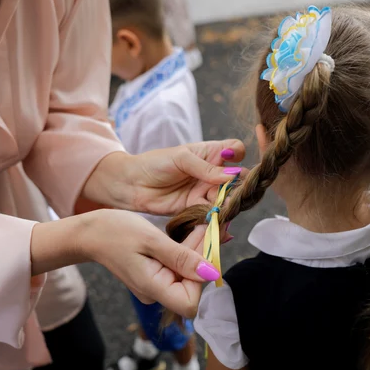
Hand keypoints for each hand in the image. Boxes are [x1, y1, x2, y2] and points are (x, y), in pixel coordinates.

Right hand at [31, 209, 221, 316]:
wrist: (88, 232)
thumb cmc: (114, 232)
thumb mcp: (151, 239)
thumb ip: (182, 258)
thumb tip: (212, 273)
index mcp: (153, 289)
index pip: (191, 303)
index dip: (201, 278)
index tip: (202, 247)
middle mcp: (155, 293)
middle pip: (191, 287)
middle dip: (201, 258)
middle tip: (205, 227)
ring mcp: (154, 286)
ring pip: (186, 276)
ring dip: (195, 253)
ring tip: (197, 226)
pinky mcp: (154, 276)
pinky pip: (177, 269)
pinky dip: (185, 253)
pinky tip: (186, 234)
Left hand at [82, 140, 245, 215]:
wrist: (131, 185)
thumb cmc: (154, 163)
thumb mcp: (181, 159)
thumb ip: (206, 167)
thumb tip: (231, 176)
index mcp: (210, 153)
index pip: (236, 150)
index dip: (238, 156)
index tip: (234, 163)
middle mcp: (211, 172)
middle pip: (235, 179)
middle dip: (237, 187)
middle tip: (232, 194)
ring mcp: (205, 190)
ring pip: (226, 197)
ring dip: (227, 204)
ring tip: (224, 208)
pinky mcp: (197, 208)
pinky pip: (212, 213)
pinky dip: (215, 216)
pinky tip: (215, 219)